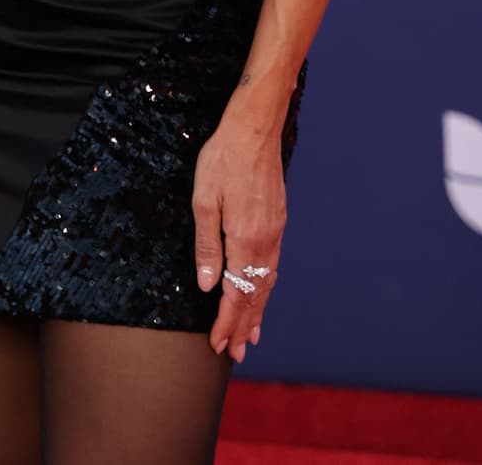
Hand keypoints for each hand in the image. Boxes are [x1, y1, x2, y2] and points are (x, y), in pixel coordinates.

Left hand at [192, 124, 285, 362]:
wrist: (255, 129)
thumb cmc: (223, 159)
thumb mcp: (203, 200)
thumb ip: (207, 245)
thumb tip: (209, 286)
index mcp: (245, 240)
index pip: (236, 294)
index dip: (227, 322)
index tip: (219, 345)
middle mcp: (265, 241)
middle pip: (256, 296)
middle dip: (244, 326)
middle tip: (236, 353)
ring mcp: (275, 232)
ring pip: (267, 283)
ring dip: (257, 311)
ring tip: (251, 335)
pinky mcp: (277, 221)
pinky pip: (273, 266)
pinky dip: (266, 288)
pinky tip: (261, 293)